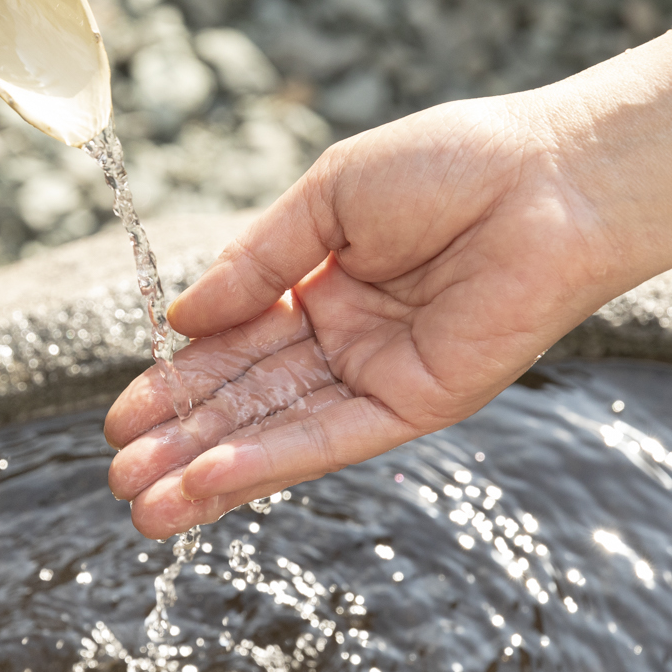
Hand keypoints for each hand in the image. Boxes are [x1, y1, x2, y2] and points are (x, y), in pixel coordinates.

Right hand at [103, 93, 629, 537]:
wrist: (555, 177)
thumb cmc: (452, 164)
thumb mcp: (328, 199)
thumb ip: (255, 264)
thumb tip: (177, 318)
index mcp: (321, 285)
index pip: (232, 347)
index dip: (175, 383)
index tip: (121, 419)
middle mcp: (347, 340)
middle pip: (246, 401)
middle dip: (181, 442)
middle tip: (117, 479)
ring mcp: (381, 377)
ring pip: (279, 432)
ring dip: (211, 472)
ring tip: (143, 506)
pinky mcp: (419, 404)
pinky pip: (331, 438)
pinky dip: (270, 461)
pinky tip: (211, 481)